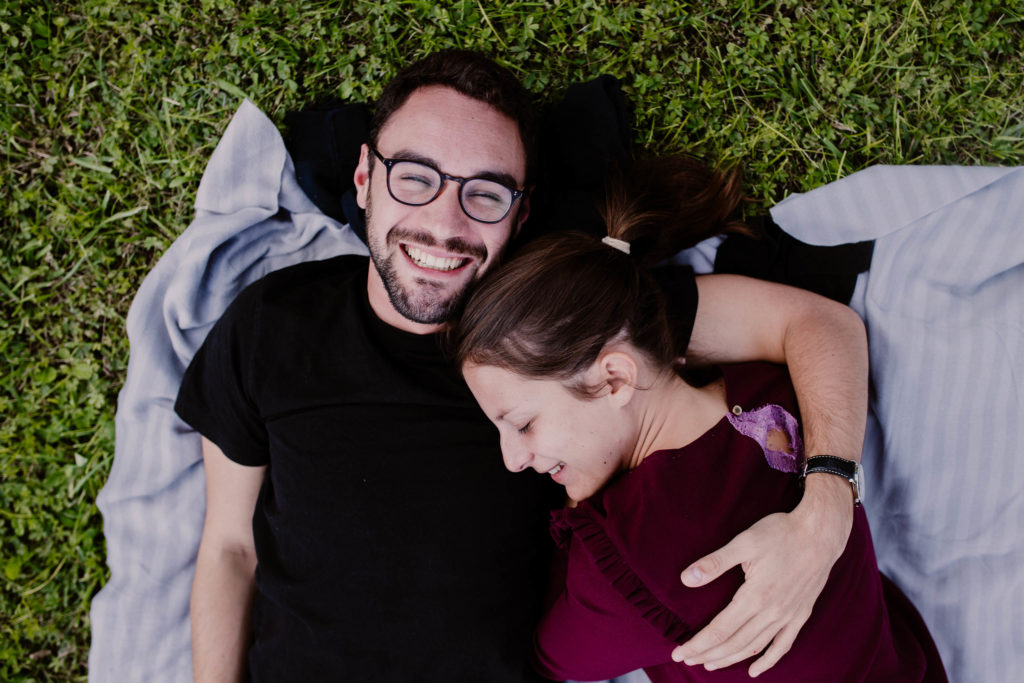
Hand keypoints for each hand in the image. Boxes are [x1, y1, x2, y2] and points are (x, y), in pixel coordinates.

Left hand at [671, 475, 852, 676]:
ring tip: (710, 665)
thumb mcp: (744, 542)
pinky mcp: (801, 615)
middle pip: (734, 642)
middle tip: (687, 660)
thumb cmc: (781, 533)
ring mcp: (789, 616)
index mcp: (755, 596)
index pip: (719, 630)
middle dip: (708, 654)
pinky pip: (783, 645)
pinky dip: (768, 660)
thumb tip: (686, 578)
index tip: (679, 653)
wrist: (821, 533)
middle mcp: (772, 612)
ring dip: (731, 658)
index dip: (698, 644)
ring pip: (755, 646)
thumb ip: (715, 563)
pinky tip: (754, 669)